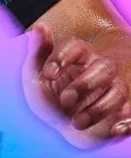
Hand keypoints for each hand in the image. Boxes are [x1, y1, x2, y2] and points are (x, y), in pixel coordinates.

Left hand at [32, 23, 130, 141]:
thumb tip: (40, 27)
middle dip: (85, 85)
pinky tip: (115, 130)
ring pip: (119, 91)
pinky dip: (128, 123)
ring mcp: (114, 91)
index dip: (62, 58)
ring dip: (99, 109)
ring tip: (77, 123)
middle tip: (65, 100)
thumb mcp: (36, 76)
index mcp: (79, 57)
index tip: (48, 74)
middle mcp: (100, 70)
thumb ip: (38, 53)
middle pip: (105, 67)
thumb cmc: (49, 94)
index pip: (76, 47)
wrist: (60, 124)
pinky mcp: (122, 114)